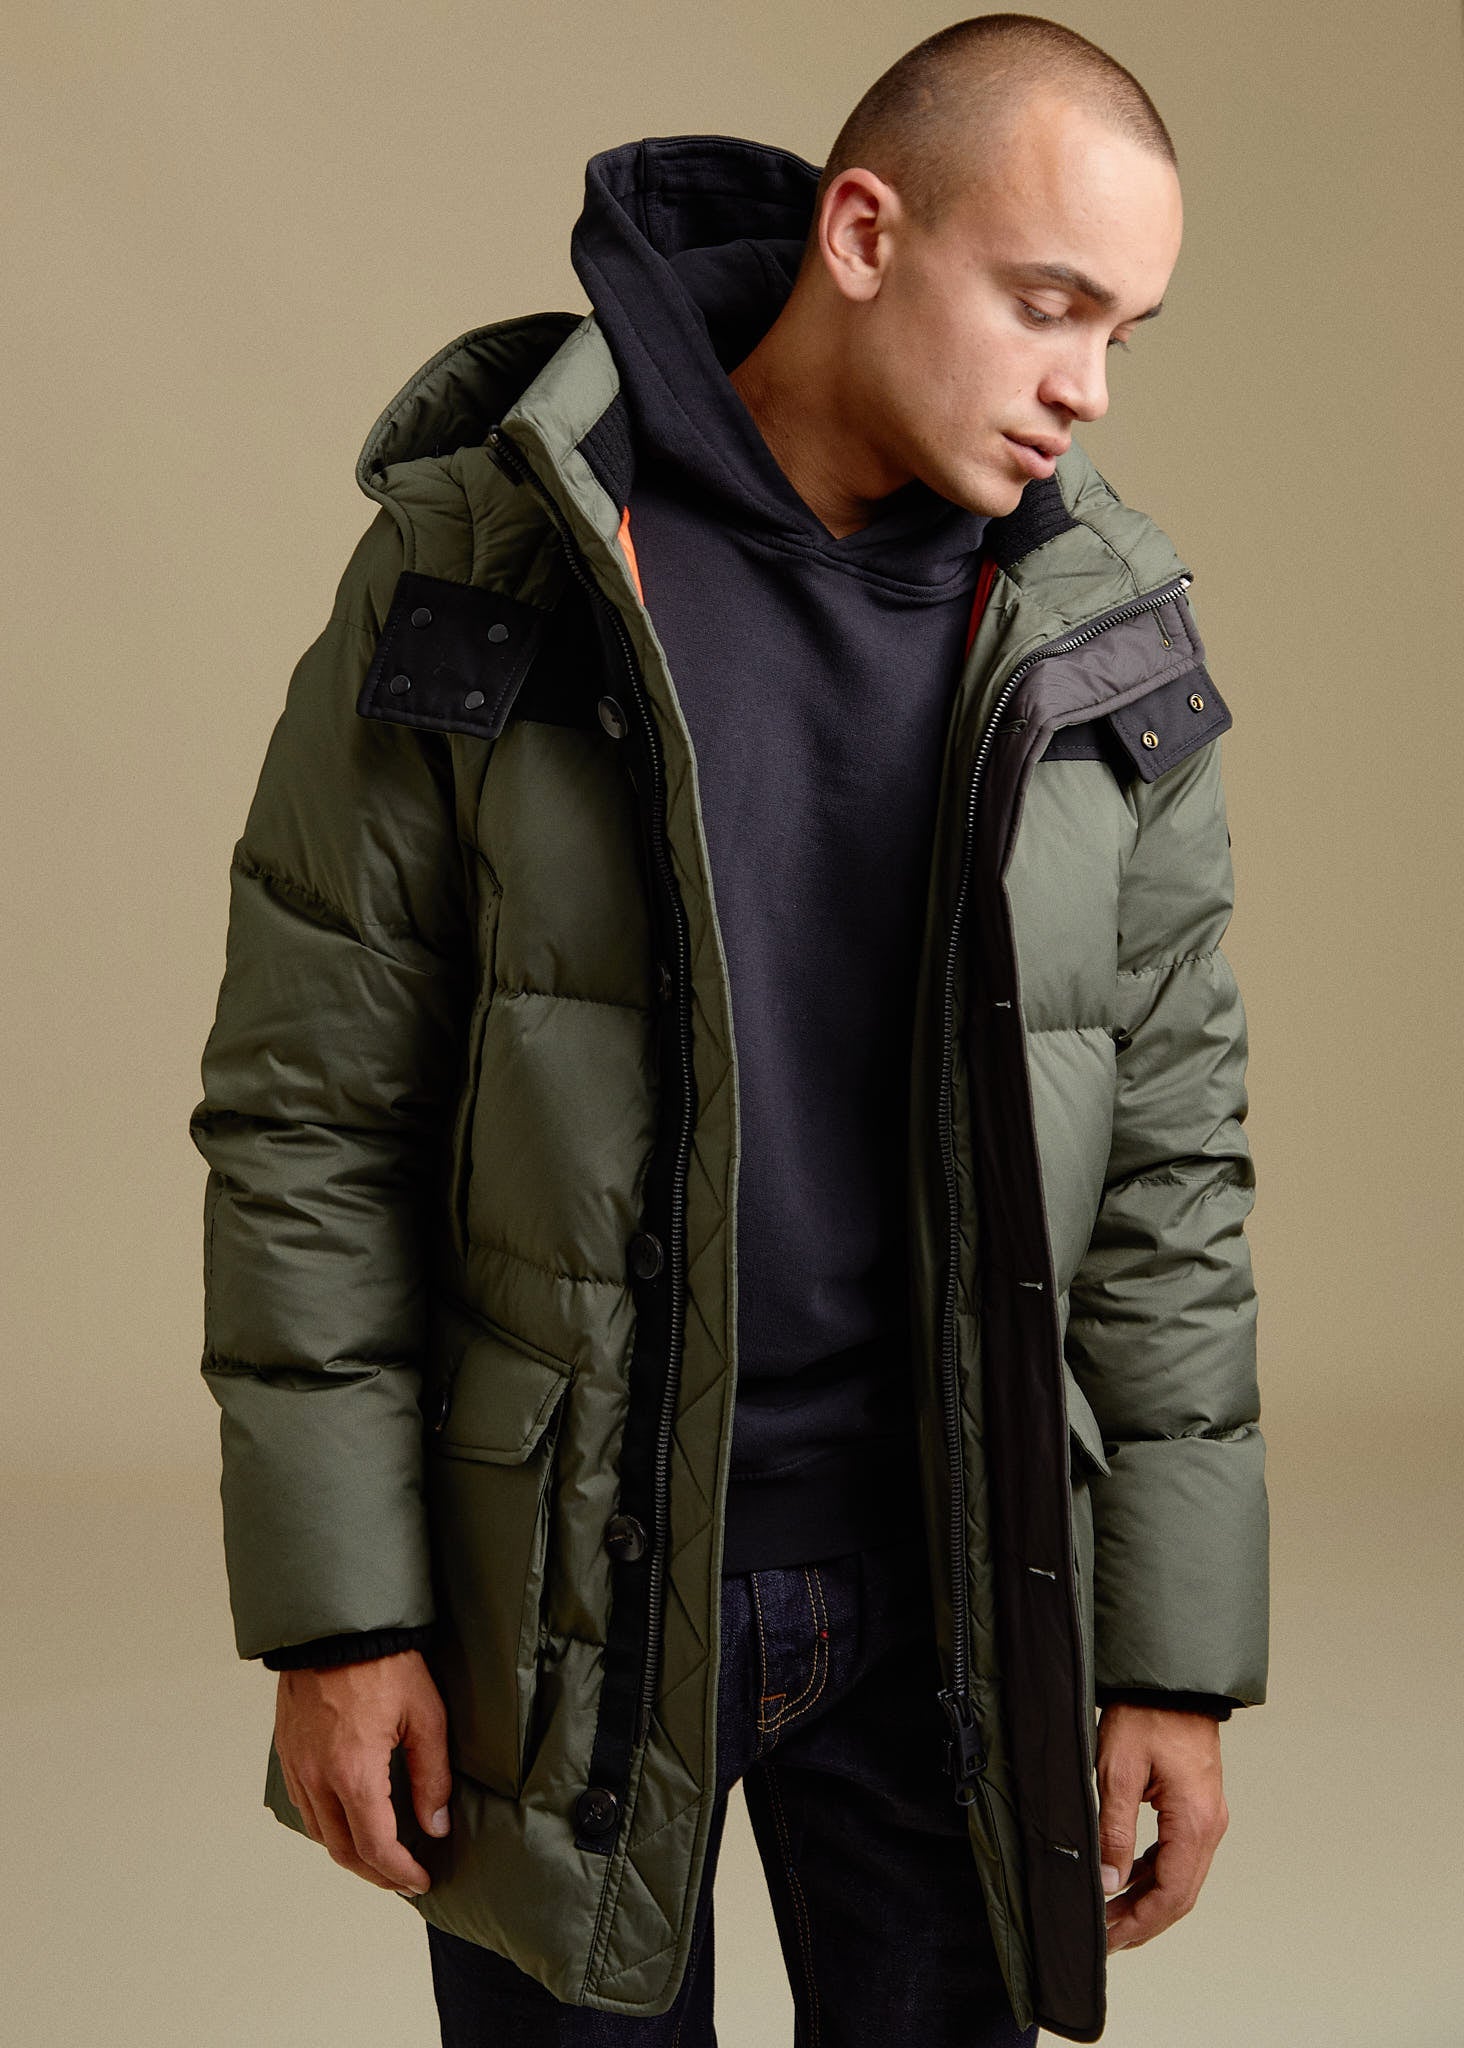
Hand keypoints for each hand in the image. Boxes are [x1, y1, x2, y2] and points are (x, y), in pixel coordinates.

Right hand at [274, 1648, 451, 1895]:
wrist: (336, 1626)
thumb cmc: (386, 1665)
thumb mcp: (425, 1716)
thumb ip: (432, 1777)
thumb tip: (437, 1825)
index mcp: (354, 1774)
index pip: (376, 1847)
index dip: (400, 1872)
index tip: (421, 1881)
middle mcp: (317, 1779)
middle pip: (343, 1851)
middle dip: (375, 1873)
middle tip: (403, 1879)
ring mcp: (297, 1767)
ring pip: (319, 1832)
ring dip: (349, 1853)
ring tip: (380, 1856)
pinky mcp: (287, 1752)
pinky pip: (304, 1806)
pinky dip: (327, 1825)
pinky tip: (349, 1820)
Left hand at [1096, 1701, 1227, 1951]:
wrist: (1170, 1678)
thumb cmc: (1145, 1715)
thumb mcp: (1118, 1771)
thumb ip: (1114, 1831)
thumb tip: (1110, 1883)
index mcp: (1194, 1822)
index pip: (1171, 1895)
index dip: (1140, 1923)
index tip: (1110, 1941)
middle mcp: (1209, 1825)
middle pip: (1180, 1894)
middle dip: (1142, 1921)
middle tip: (1106, 1939)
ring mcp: (1207, 1816)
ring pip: (1180, 1877)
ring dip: (1147, 1900)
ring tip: (1111, 1917)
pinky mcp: (1196, 1806)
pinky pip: (1178, 1854)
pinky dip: (1154, 1874)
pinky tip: (1128, 1880)